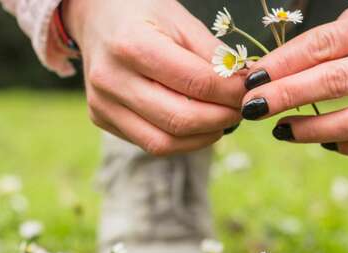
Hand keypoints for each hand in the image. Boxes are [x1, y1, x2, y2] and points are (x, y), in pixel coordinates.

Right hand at [64, 0, 245, 154]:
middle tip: (242, 110)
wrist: (97, 18)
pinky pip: (151, 144)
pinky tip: (199, 125)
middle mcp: (111, 78)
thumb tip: (246, 86)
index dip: (231, 93)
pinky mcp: (102, 119)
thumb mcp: (183, 21)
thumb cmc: (145, 14)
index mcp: (133, 45)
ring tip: (223, 120)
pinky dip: (183, 140)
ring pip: (165, 143)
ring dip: (204, 136)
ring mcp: (102, 103)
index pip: (196, 83)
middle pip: (180, 120)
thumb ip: (214, 56)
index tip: (250, 91)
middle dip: (222, 119)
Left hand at [241, 0, 347, 155]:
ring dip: (313, 131)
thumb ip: (332, 42)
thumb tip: (276, 74)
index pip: (325, 45)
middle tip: (252, 109)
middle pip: (337, 83)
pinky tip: (326, 143)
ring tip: (282, 130)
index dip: (283, 65)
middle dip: (286, 98)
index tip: (251, 80)